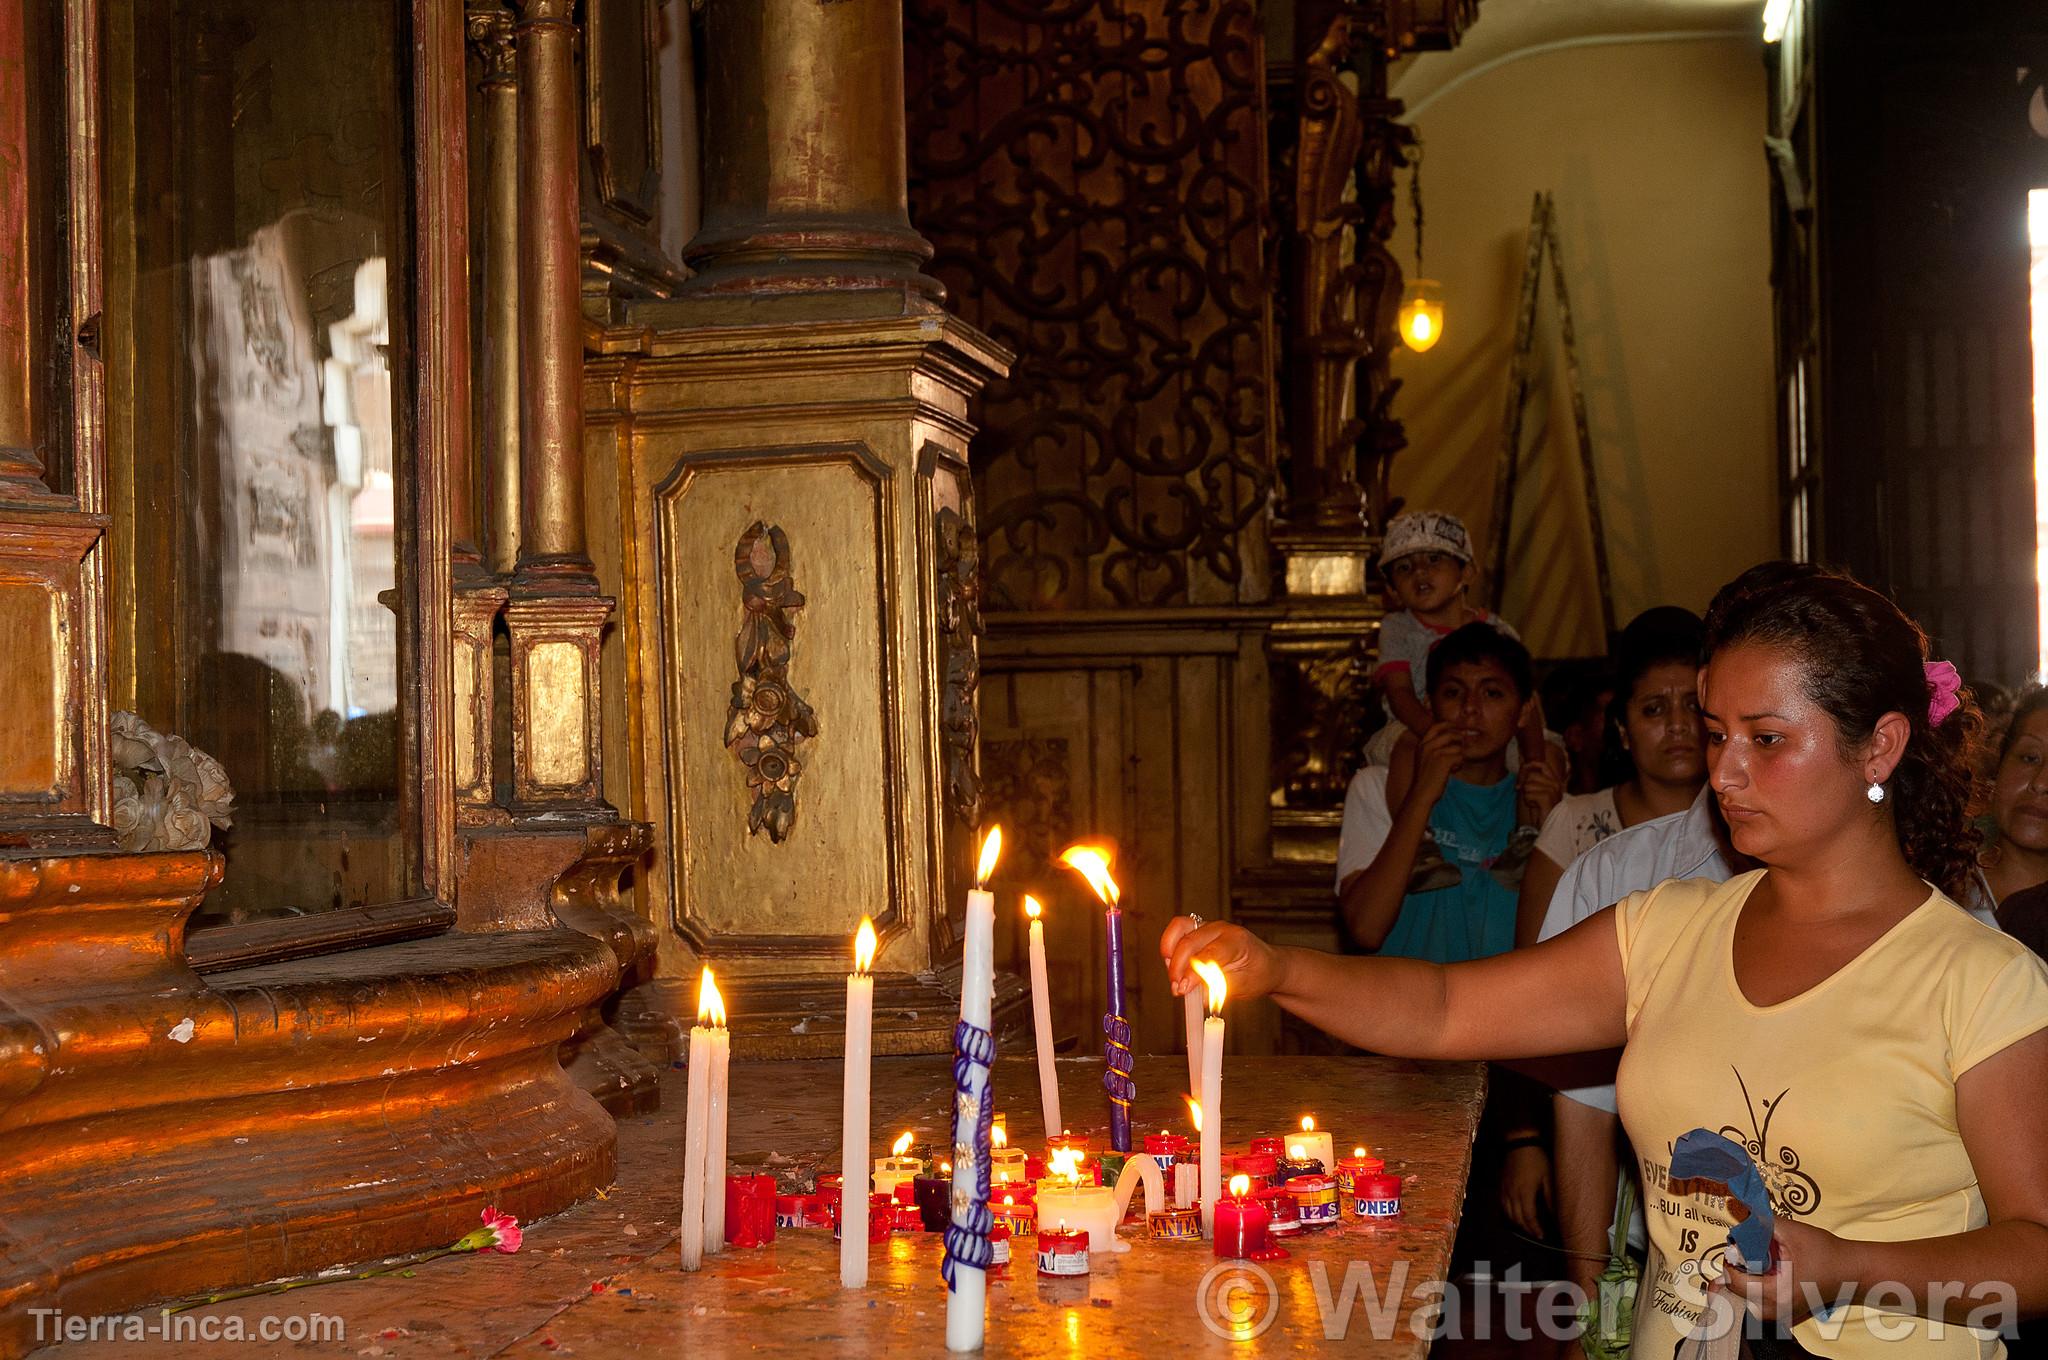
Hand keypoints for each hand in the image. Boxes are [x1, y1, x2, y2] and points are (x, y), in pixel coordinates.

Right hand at [1159, 916, 1284, 1003]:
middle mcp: (1220, 928)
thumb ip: (1220, 988)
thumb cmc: (1259, 973)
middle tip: (1177, 989)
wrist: (1267, 964)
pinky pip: (1178, 932)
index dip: (1192, 974)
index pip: (1207, 955)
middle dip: (1177, 968)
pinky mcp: (1199, 931)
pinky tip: (1174, 967)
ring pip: (1179, 929)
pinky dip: (1171, 948)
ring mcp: (1208, 927)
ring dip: (1170, 954)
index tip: (1183, 990)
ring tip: (1175, 977)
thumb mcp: (1245, 985)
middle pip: (1189, 941)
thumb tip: (1198, 996)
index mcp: (1235, 940)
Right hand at [1415, 724, 1465, 802]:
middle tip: (1462, 745)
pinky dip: (1459, 764)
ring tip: (1454, 765)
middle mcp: (1427, 746)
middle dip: (1459, 739)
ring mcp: (1434, 753)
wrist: (1421, 794)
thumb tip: (1454, 738)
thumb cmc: (1426, 780)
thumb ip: (1434, 749)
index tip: (1458, 727)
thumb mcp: (1425, 760)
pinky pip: (1460, 757)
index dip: (1449, 725)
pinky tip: (1454, 770)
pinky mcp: (1443, 761)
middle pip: (1449, 733)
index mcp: (1421, 745)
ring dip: (1459, 756)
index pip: (1436, 726)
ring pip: (1457, 747)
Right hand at [1498, 1143, 1552, 1237]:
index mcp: (1525, 1192)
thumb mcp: (1548, 1177)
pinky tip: (1514, 1216)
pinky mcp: (1501, 1185)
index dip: (1535, 1228)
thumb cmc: (1537, 1159)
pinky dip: (1507, 1214)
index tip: (1542, 1235)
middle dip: (1527, 1229)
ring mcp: (1504, 1189)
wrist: (1520, 1143)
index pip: (1529, 1217)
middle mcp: (1512, 1193)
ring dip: (1517, 1223)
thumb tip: (1555, 1214)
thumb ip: (1550, 1198)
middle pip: (1517, 1218)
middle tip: (1536, 1235)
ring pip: (1507, 1213)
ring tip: (1527, 1228)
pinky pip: (1501, 1204)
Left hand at [1518, 759, 1563, 827]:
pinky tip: (1535, 806)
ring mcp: (1553, 790)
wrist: (1546, 826)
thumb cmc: (1540, 810)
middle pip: (1531, 775)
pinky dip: (1528, 801)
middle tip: (1529, 796)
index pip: (1542, 764)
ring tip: (1534, 803)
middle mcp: (1555, 784)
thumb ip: (1531, 779)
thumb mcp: (1536, 792)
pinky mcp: (1547, 797)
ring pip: (1528, 785)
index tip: (1523, 772)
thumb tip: (1522, 764)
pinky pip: (1528, 793)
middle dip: (1524, 785)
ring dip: (1526, 795)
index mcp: (1554, 781)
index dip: (1530, 766)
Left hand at [1713, 1217, 1851, 1325]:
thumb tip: (1737, 1219)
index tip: (1739, 1245)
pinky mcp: (1784, 1314)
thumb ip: (1761, 1224)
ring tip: (1757, 1261)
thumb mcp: (1791, 1231)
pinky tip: (1766, 1271)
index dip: (1731, 1260)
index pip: (1734, 1282)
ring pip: (1744, 1298)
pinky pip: (1757, 1301)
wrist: (1851, 1271)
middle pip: (1736, 1291)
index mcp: (1776, 1293)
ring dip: (1744, 1278)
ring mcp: (1780, 1315)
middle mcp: (1775, 1311)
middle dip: (1736, 1269)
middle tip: (1746, 1252)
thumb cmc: (1824, 1251)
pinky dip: (1754, 1286)